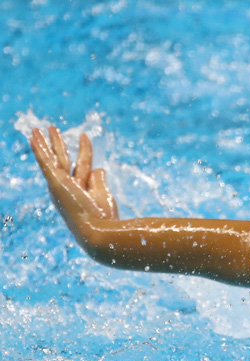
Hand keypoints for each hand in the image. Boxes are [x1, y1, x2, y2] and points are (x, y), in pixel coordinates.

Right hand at [30, 126, 119, 245]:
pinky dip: (40, 149)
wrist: (97, 232)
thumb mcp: (103, 196)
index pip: (83, 166)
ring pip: (54, 158)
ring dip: (48, 142)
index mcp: (80, 192)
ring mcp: (60, 185)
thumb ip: (98, 181)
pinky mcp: (55, 182)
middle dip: (57, 144)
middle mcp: (67, 188)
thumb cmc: (103, 219)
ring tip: (42, 128)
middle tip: (51, 129)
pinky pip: (46, 161)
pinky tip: (34, 137)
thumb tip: (99, 168)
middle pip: (63, 160)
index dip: (85, 150)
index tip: (85, 136)